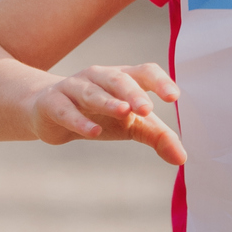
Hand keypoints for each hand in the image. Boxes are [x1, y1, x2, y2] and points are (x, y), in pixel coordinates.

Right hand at [29, 62, 185, 163]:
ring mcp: (74, 87)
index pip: (144, 72)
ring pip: (92, 91)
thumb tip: (181, 158)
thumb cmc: (99, 115)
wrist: (49, 113)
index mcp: (123, 78)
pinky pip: (66, 110)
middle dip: (133, 93)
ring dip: (108, 101)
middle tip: (147, 109)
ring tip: (124, 112)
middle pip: (118, 79)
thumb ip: (156, 136)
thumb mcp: (131, 125)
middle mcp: (99, 77)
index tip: (173, 97)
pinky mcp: (52, 102)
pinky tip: (93, 131)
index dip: (159, 81)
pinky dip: (79, 120)